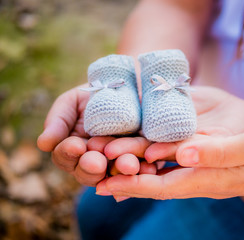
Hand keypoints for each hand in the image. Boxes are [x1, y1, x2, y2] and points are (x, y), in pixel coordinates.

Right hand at [37, 85, 152, 185]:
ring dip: (121, 171)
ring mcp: (117, 162)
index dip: (68, 153)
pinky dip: (145, 169)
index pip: (65, 158)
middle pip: (89, 173)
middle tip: (97, 162)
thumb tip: (43, 144)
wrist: (124, 87)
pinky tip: (150, 167)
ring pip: (116, 174)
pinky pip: (142, 168)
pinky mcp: (140, 158)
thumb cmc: (93, 95)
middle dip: (92, 167)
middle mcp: (94, 161)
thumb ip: (58, 121)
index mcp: (73, 150)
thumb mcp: (72, 103)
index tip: (75, 145)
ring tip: (127, 165)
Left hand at [98, 116, 243, 199]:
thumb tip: (184, 153)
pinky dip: (152, 152)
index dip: (132, 185)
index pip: (163, 186)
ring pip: (160, 167)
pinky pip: (173, 156)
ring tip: (103, 155)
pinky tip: (137, 145)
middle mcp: (200, 175)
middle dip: (123, 173)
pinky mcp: (205, 154)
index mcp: (211, 177)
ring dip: (132, 161)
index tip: (103, 183)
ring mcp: (202, 165)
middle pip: (154, 178)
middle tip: (92, 165)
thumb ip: (222, 152)